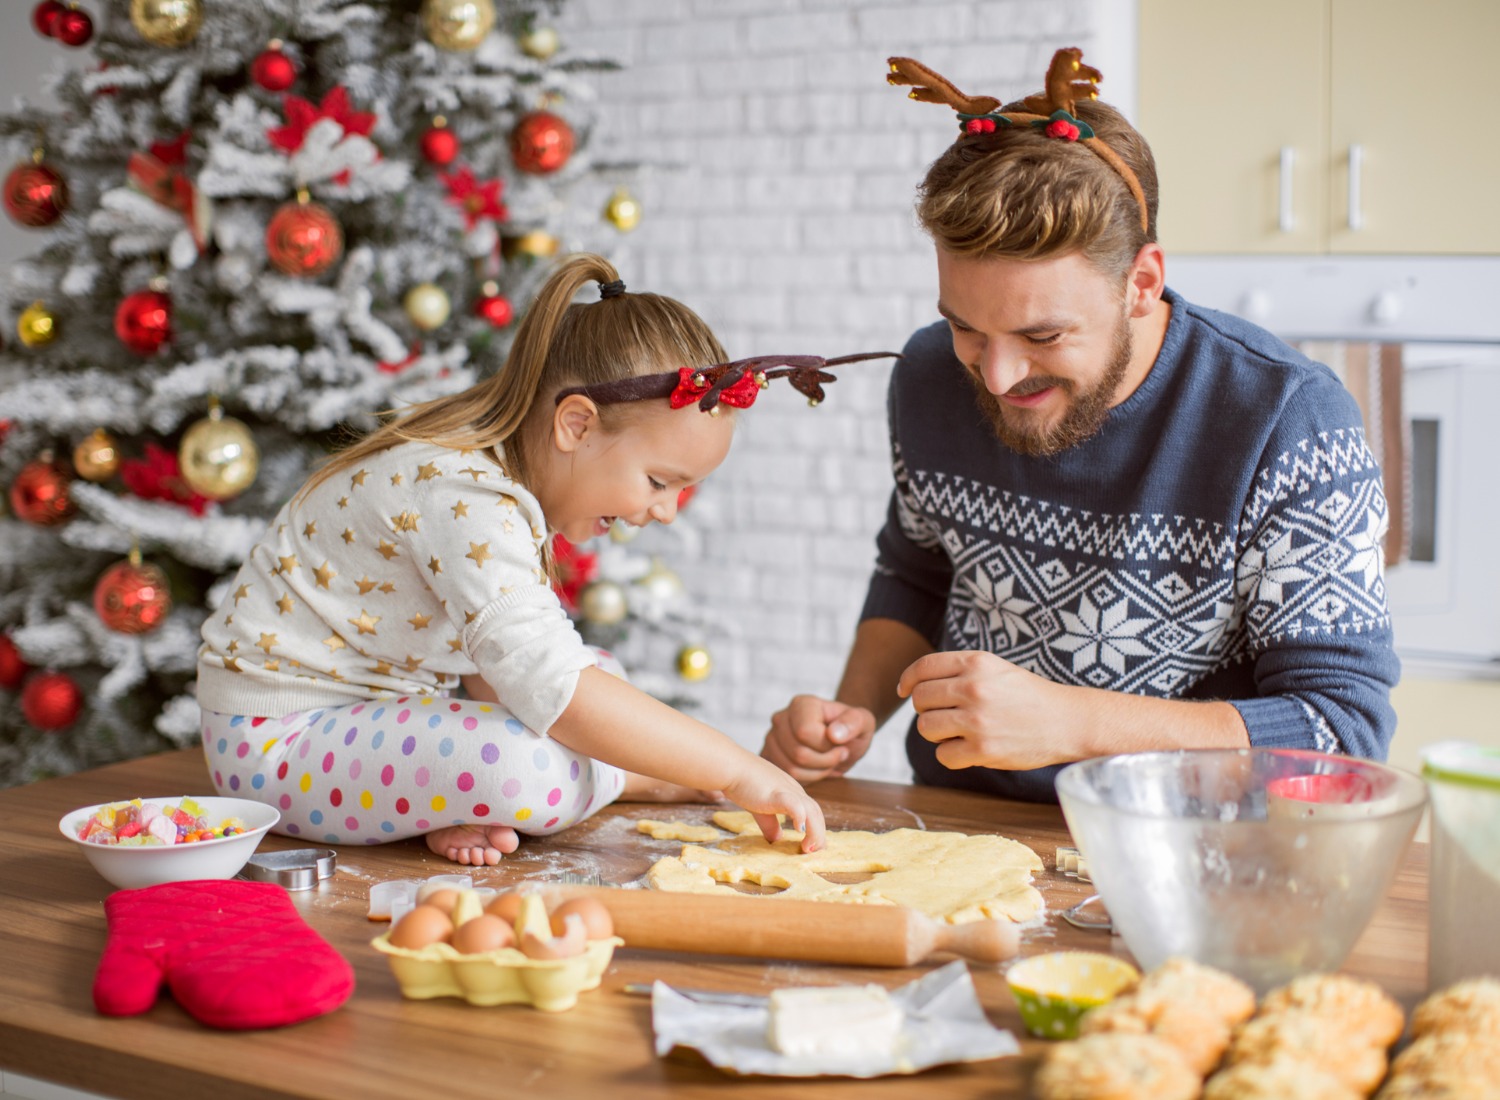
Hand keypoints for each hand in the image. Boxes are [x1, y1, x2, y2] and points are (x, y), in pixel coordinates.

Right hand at [722, 757, 826, 852]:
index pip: (811, 811)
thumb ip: (769, 823)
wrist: (730, 766)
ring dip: (815, 832)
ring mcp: (787, 790)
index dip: (815, 829)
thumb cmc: (742, 783)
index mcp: (791, 791)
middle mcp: (794, 790)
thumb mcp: (760, 807)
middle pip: (816, 813)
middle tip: (814, 852)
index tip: (811, 846)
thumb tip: (776, 839)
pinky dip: (801, 817)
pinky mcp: (777, 794)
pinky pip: (795, 805)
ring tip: (809, 848)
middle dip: (819, 834)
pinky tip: (799, 830)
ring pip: (812, 811)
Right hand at [760, 694, 876, 781]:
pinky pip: (784, 777)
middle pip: (798, 753)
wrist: (840, 739)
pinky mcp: (769, 756)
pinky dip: (805, 779)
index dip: (827, 746)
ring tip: (827, 763)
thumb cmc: (851, 728)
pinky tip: (815, 769)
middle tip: (837, 756)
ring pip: (790, 768)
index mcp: (801, 704)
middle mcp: (781, 718)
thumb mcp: (863, 721)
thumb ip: (853, 723)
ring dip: (817, 773)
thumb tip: (833, 734)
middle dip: (824, 762)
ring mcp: (772, 738)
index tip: (841, 745)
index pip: (805, 732)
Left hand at [898, 650, 1074, 771]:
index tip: (905, 690)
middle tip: (946, 715)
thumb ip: (960, 671)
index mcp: (976, 663)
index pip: (923, 668)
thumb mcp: (996, 669)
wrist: (1066, 721)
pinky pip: (943, 755)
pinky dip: (951, 754)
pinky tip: (969, 749)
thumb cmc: (1028, 696)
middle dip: (927, 709)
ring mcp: (977, 720)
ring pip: (926, 727)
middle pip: (920, 700)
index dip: (908, 680)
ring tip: (958, 732)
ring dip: (937, 732)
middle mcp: (974, 688)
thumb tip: (914, 685)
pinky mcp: (983, 750)